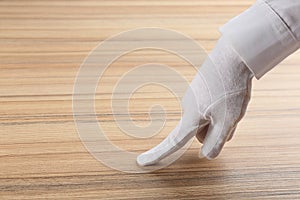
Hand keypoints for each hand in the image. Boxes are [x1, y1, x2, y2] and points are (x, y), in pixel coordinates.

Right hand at [137, 36, 253, 165]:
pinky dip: (218, 108)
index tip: (142, 162)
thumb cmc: (230, 88)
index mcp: (191, 118)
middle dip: (213, 132)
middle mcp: (187, 107)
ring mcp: (192, 96)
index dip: (157, 155)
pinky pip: (207, 107)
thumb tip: (206, 156)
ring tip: (232, 103)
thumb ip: (216, 141)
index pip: (173, 143)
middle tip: (231, 117)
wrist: (233, 55)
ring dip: (218, 119)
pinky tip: (228, 95)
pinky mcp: (198, 89)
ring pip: (205, 119)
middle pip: (199, 132)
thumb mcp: (229, 120)